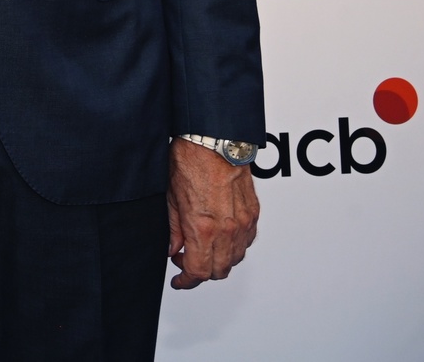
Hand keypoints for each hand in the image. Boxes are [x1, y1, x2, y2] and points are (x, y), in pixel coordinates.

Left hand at [167, 137, 259, 288]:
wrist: (214, 141)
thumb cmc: (190, 160)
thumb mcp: (169, 197)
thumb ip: (173, 229)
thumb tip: (173, 249)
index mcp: (202, 227)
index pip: (199, 271)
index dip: (186, 281)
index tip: (179, 281)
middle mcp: (227, 229)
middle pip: (218, 271)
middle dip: (200, 272)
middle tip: (184, 260)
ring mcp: (243, 223)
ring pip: (234, 259)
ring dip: (218, 260)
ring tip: (201, 247)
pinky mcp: (253, 214)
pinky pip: (246, 242)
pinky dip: (233, 247)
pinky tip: (219, 236)